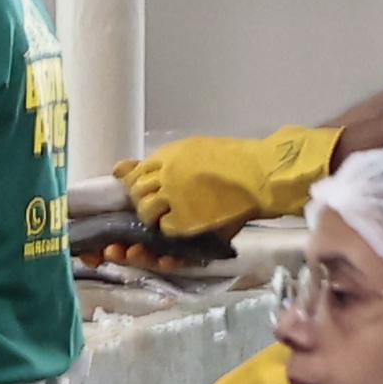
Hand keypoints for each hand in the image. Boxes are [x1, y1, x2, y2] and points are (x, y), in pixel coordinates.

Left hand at [115, 124, 341, 232]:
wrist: (262, 177)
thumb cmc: (237, 162)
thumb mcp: (194, 150)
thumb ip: (163, 160)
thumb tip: (120, 168)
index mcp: (168, 156)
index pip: (132, 172)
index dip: (132, 185)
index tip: (140, 192)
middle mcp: (166, 174)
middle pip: (136, 192)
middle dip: (140, 204)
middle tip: (152, 211)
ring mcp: (174, 197)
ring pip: (146, 212)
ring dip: (151, 220)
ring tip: (165, 222)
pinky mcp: (187, 219)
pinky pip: (165, 229)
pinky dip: (168, 233)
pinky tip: (178, 231)